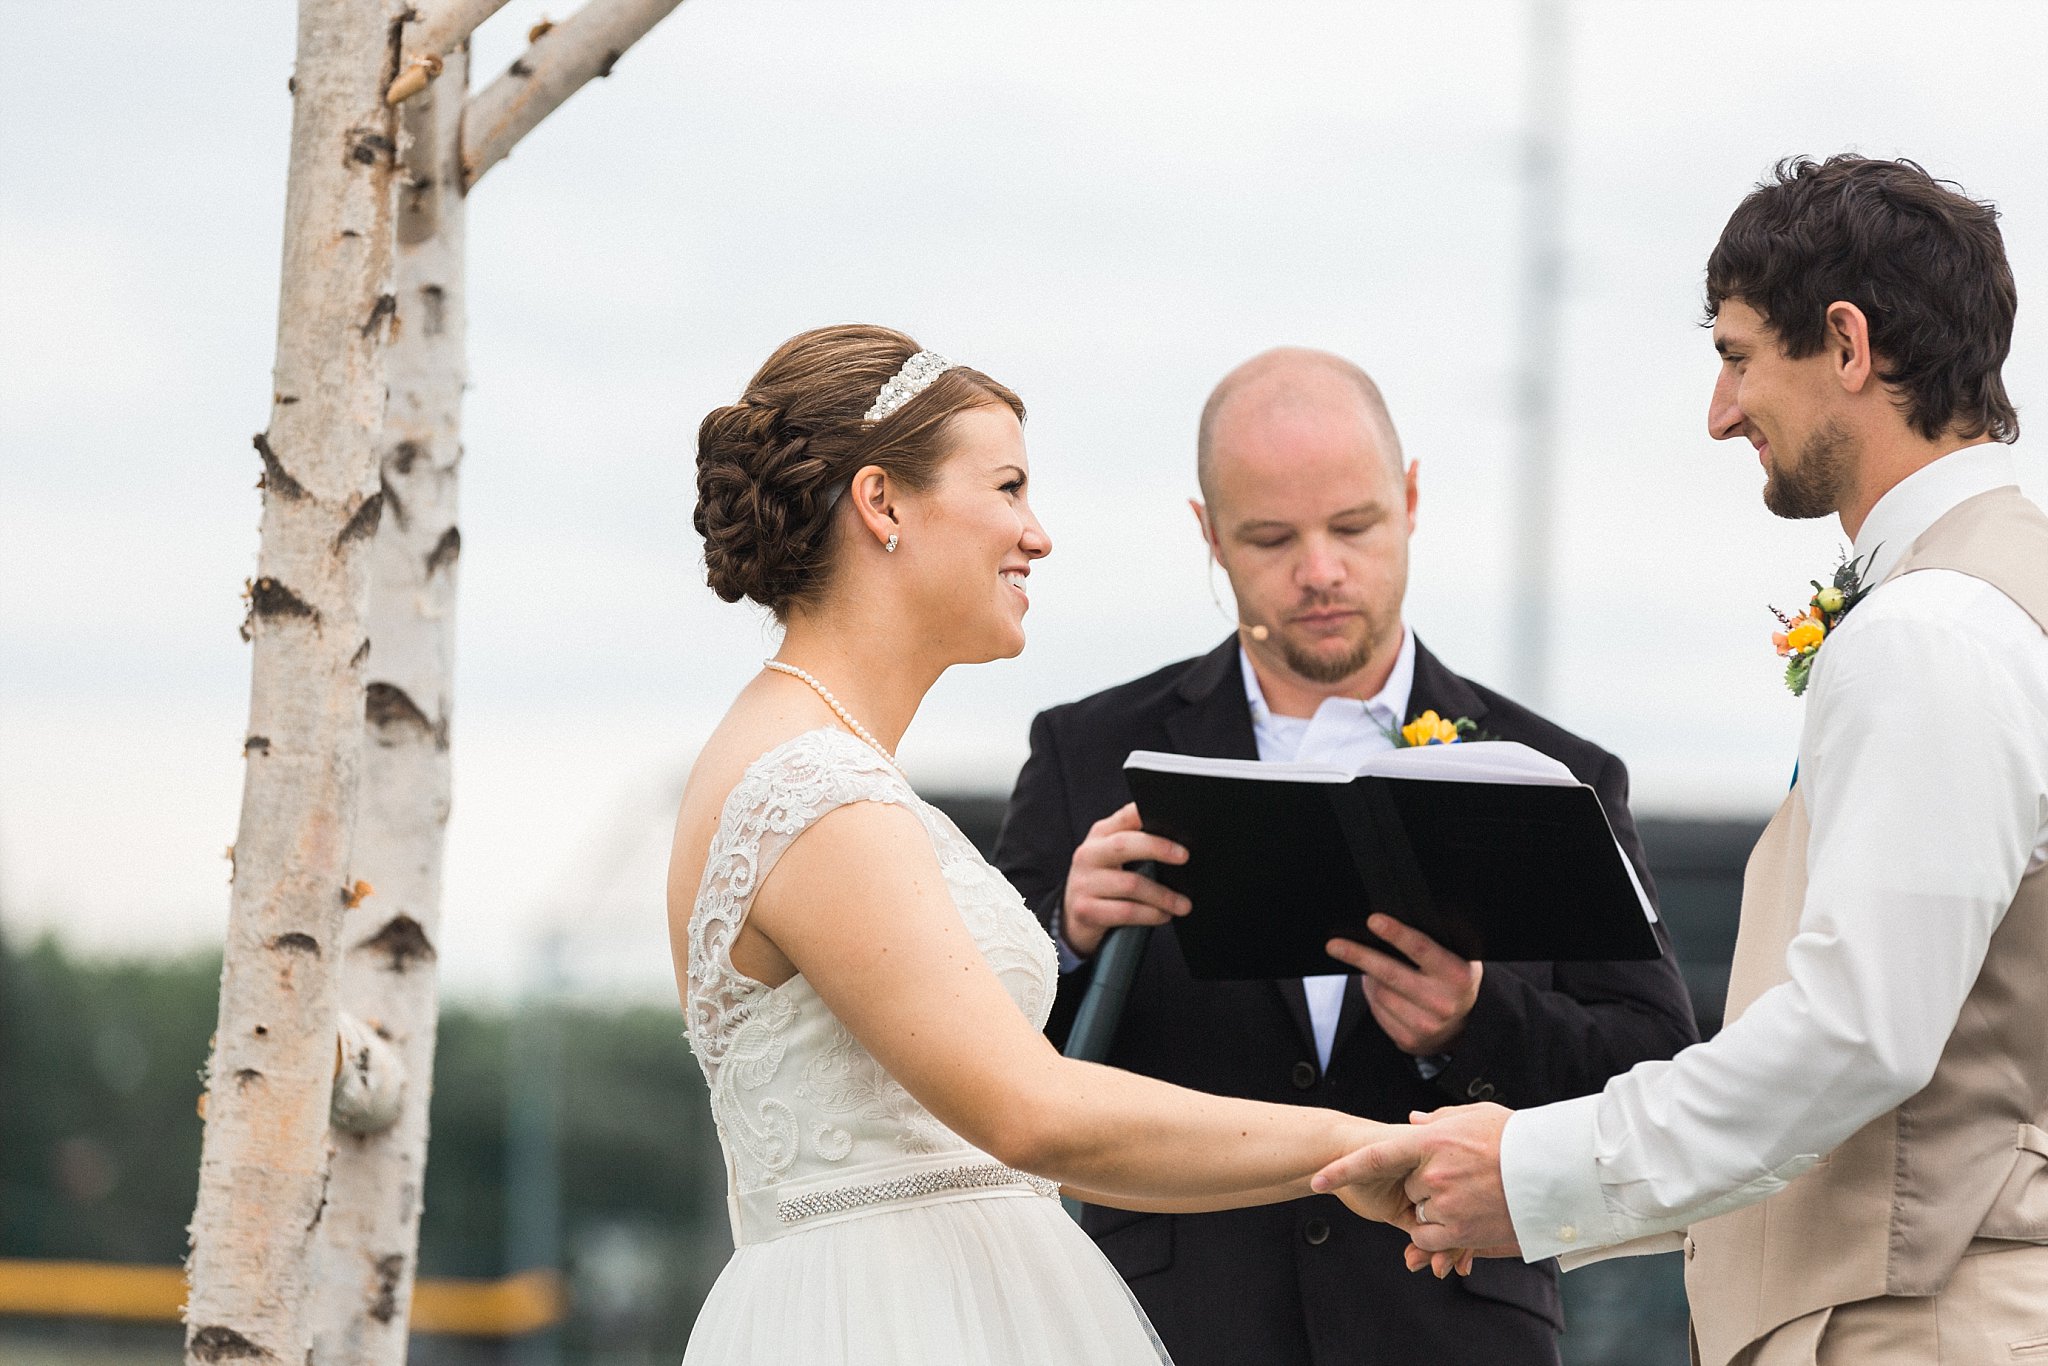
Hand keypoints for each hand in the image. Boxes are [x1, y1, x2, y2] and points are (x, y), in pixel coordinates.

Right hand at [1061, 803, 1189, 957]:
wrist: (1075, 915)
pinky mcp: (1085, 909)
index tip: (1174, 821)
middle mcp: (1088, 854)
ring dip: (1163, 896)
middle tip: (1184, 856)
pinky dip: (1151, 914)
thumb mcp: (1115, 856)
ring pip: (1131, 884)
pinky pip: (1126, 911)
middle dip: (1158, 848)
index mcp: (1100, 834)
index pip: (1125, 816)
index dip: (1147, 814)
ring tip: (1183, 904)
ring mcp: (1084, 882)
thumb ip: (1138, 843)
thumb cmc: (1106, 882)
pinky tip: (1163, 915)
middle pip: (1124, 844)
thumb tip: (1180, 845)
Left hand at [1312, 1103, 1520, 1259]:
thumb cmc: (1516, 1138)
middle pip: (1407, 1186)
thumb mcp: (1474, 1116)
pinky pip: (1432, 1237)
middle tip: (1462, 1173)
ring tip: (1473, 1192)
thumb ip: (1437, 1120)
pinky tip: (1468, 1215)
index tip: (1317, 1178)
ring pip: (1420, 1212)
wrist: (1558, 1170)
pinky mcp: (1463, 1232)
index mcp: (1432, 1141)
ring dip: (1437, 1207)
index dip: (1342, 1169)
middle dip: (1424, 1183)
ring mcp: (1447, 1205)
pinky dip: (1441, 1233)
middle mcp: (1433, 1174)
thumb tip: (1412, 1122)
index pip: (1375, 1156)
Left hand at [1327, 915, 1481, 1054]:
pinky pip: (1377, 1012)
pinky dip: (1372, 997)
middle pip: (1390, 974)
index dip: (1396, 933)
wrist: (1464, 1027)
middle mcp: (1442, 1002)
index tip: (1373, 920)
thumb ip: (1434, 943)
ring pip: (1379, 994)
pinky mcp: (1409, 1040)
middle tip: (1335, 945)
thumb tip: (1391, 924)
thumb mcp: (1457, 958)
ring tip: (1370, 968)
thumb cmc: (1453, 982)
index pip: (1421, 949)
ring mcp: (1425, 1025)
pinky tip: (1378, 989)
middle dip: (1359, 956)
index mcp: (1456, 975)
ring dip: (1368, 978)